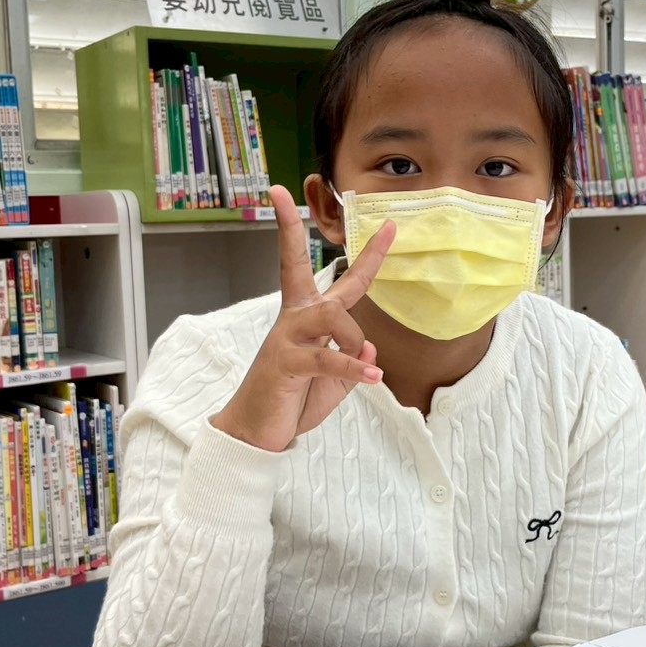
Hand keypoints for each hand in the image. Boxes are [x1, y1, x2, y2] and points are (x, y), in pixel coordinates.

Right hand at [211, 185, 394, 452]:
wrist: (257, 434)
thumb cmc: (293, 401)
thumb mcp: (335, 382)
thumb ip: (354, 361)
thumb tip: (369, 347)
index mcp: (309, 318)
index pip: (342, 280)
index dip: (367, 253)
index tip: (388, 226)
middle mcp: (295, 319)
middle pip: (299, 267)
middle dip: (293, 231)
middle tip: (318, 212)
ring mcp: (286, 338)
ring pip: (331, 316)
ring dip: (353, 340)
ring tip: (364, 370)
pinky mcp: (285, 362)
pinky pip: (326, 357)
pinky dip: (352, 367)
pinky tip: (371, 377)